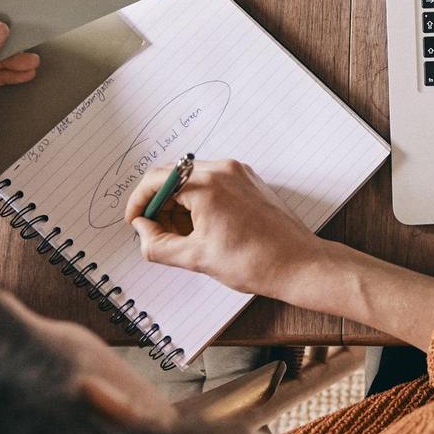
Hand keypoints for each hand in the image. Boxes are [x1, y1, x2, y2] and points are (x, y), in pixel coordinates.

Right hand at [124, 159, 337, 301]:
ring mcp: (239, 173)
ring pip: (192, 180)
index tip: (135, 222)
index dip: (139, 202)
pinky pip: (213, 183)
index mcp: (207, 184)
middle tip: (157, 233)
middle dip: (160, 205)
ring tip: (183, 236)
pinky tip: (203, 228)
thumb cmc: (254, 261)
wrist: (297, 264)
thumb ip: (157, 244)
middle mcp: (224, 170)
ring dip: (179, 204)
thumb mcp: (195, 258)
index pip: (156, 180)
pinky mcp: (249, 181)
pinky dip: (200, 201)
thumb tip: (142, 231)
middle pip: (173, 177)